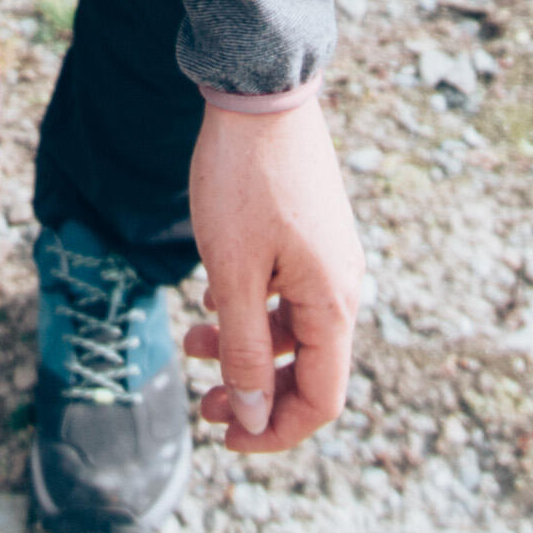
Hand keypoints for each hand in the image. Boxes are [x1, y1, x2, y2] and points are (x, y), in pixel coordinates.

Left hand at [179, 94, 363, 455]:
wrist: (259, 92)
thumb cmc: (242, 182)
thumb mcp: (234, 273)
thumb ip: (247, 350)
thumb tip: (253, 415)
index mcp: (332, 305)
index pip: (322, 401)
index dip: (276, 432)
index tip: (226, 440)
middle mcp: (340, 287)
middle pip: (309, 371)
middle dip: (255, 396)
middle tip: (202, 407)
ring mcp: (327, 259)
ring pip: (292, 331)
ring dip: (246, 350)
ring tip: (191, 344)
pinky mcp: (308, 235)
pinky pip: (286, 295)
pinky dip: (252, 312)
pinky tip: (212, 305)